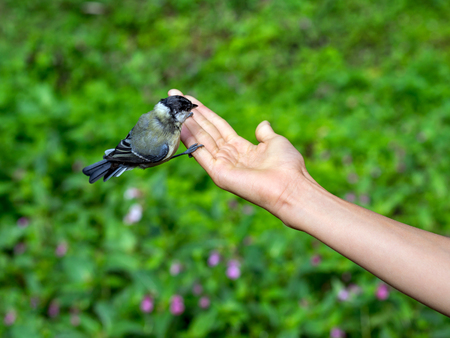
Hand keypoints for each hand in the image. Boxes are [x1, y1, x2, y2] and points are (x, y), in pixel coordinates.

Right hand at [168, 89, 317, 220]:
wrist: (290, 187)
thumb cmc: (287, 166)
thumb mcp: (275, 142)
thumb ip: (265, 133)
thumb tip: (262, 124)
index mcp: (242, 148)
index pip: (218, 127)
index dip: (205, 113)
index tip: (190, 99)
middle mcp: (229, 156)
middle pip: (206, 130)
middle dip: (191, 114)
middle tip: (174, 96)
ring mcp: (222, 165)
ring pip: (200, 139)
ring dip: (187, 123)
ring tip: (173, 107)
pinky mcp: (218, 173)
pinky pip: (201, 153)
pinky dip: (189, 139)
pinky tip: (180, 125)